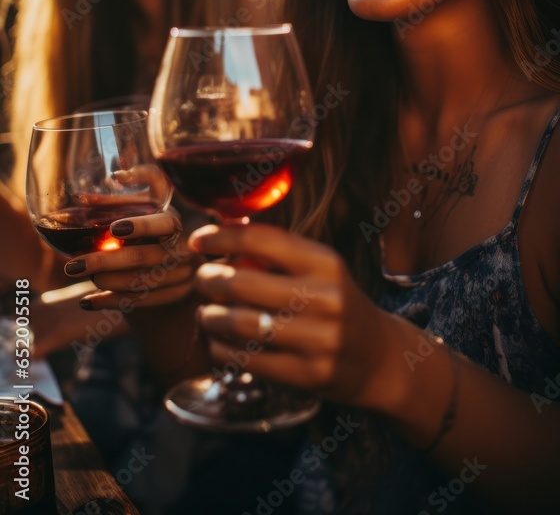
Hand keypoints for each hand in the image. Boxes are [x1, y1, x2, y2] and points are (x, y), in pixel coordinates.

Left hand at [64, 207, 196, 309]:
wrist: (166, 261)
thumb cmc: (144, 228)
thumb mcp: (139, 208)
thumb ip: (123, 198)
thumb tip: (113, 178)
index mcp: (174, 223)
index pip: (164, 224)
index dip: (142, 226)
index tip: (114, 228)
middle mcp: (182, 249)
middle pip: (144, 257)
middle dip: (105, 261)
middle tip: (74, 265)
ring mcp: (182, 274)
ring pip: (140, 282)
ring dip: (106, 281)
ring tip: (82, 277)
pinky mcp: (174, 294)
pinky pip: (140, 302)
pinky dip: (110, 302)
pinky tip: (87, 302)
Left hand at [189, 222, 393, 407]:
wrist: (379, 357)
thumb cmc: (338, 303)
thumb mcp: (322, 270)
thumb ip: (279, 252)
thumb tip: (224, 229)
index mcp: (326, 263)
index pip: (262, 240)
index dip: (222, 236)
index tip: (198, 239)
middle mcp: (326, 298)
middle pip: (243, 283)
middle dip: (209, 279)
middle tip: (200, 279)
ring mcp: (319, 339)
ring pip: (241, 324)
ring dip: (210, 317)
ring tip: (204, 313)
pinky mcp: (310, 374)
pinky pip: (250, 360)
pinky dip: (222, 349)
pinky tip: (216, 342)